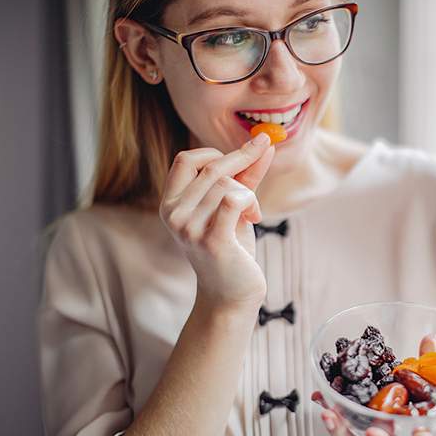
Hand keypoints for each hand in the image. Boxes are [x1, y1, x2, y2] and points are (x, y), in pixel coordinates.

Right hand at [159, 133, 274, 313]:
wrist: (231, 293)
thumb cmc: (232, 247)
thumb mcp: (233, 206)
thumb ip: (246, 175)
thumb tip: (265, 142)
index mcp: (170, 203)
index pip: (186, 159)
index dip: (216, 152)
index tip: (244, 155)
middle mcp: (174, 215)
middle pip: (212, 168)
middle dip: (243, 165)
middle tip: (263, 167)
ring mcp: (189, 228)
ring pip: (227, 185)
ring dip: (250, 194)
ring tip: (253, 213)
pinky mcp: (211, 241)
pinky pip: (233, 200)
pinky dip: (250, 201)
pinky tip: (254, 217)